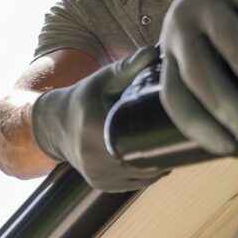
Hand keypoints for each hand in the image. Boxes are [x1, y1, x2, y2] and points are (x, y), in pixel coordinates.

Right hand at [31, 47, 168, 191]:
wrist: (53, 125)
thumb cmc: (84, 98)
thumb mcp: (103, 79)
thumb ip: (129, 67)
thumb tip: (155, 51)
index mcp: (94, 129)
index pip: (139, 140)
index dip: (162, 138)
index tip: (178, 127)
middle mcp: (93, 157)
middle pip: (146, 161)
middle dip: (166, 150)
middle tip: (184, 135)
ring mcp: (97, 176)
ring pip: (144, 176)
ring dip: (160, 163)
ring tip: (172, 145)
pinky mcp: (101, 185)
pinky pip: (134, 184)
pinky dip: (148, 173)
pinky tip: (156, 157)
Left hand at [160, 0, 237, 154]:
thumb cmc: (220, 17)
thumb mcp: (206, 46)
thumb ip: (225, 77)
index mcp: (171, 52)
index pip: (175, 95)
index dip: (197, 125)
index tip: (228, 147)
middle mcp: (181, 27)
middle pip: (199, 72)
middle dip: (227, 108)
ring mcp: (206, 1)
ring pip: (229, 39)